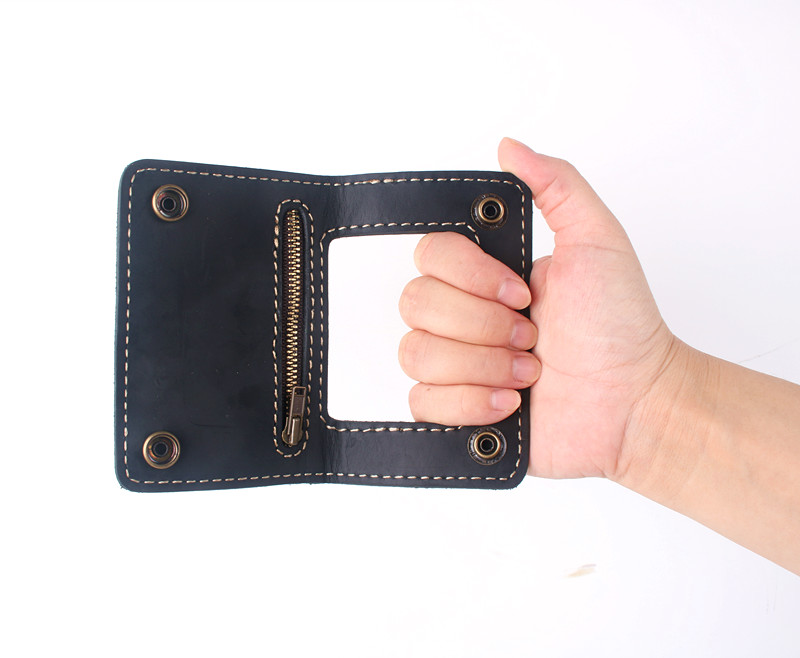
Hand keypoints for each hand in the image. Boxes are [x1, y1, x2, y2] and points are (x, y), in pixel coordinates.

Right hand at [398, 138, 676, 478]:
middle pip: (415, 304)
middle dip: (483, 325)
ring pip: (415, 354)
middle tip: (532, 335)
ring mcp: (457, 366)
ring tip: (528, 372)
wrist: (635, 402)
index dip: (471, 278)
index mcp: (486, 276)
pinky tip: (510, 402)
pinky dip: (470, 404)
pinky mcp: (455, 412)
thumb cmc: (621, 326)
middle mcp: (464, 317)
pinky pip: (421, 402)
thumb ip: (557, 185)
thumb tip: (509, 147)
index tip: (522, 294)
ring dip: (482, 365)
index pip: (430, 256)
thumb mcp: (598, 239)